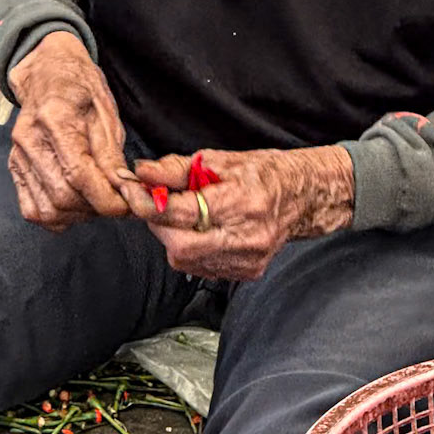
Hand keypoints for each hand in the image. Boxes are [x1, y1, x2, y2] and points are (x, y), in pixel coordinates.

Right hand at [7, 33, 136, 231]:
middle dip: (96, 208)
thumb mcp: (106, 114)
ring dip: (78, 215)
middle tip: (116, 201)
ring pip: (47, 210)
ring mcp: (18, 156)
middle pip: (63, 196)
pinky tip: (75, 204)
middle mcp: (30, 140)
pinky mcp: (15, 168)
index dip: (107, 199)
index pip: (79, 175)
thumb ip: (112, 156)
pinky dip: (56, 216)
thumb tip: (125, 191)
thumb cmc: (80, 89)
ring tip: (96, 200)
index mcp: (55, 119)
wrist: (47, 74)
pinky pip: (31, 210)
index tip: (127, 204)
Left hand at [123, 145, 354, 279]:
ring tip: (183, 216)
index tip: (131, 191)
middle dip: (158, 226)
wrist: (302, 198)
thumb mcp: (219, 160)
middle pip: (180, 246)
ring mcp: (248, 259)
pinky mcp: (248, 272)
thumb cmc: (262, 174)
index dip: (147, 203)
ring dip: (172, 238)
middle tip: (157, 205)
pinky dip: (190, 250)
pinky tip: (200, 232)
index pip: (181, 212)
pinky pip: (200, 268)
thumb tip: (141, 173)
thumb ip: (176, 169)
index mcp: (242, 202)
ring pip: (186, 260)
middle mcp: (247, 236)